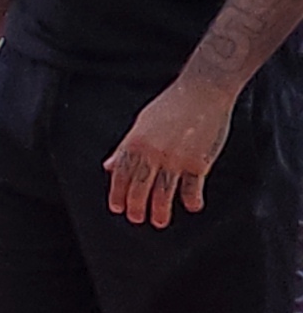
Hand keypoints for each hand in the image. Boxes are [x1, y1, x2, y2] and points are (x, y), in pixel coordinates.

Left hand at [107, 75, 235, 226]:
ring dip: (160, 209)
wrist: (203, 91)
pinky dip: (192, 198)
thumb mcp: (141, 123)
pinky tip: (192, 206)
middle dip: (135, 206)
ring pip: (163, 191)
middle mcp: (152, 154)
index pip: (121, 174)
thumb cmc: (172, 104)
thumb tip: (109, 166)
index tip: (117, 207)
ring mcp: (175, 159)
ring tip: (158, 222)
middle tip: (136, 219)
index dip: (117, 193)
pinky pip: (193, 186)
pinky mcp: (198, 161)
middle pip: (139, 187)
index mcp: (135, 143)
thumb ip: (125, 147)